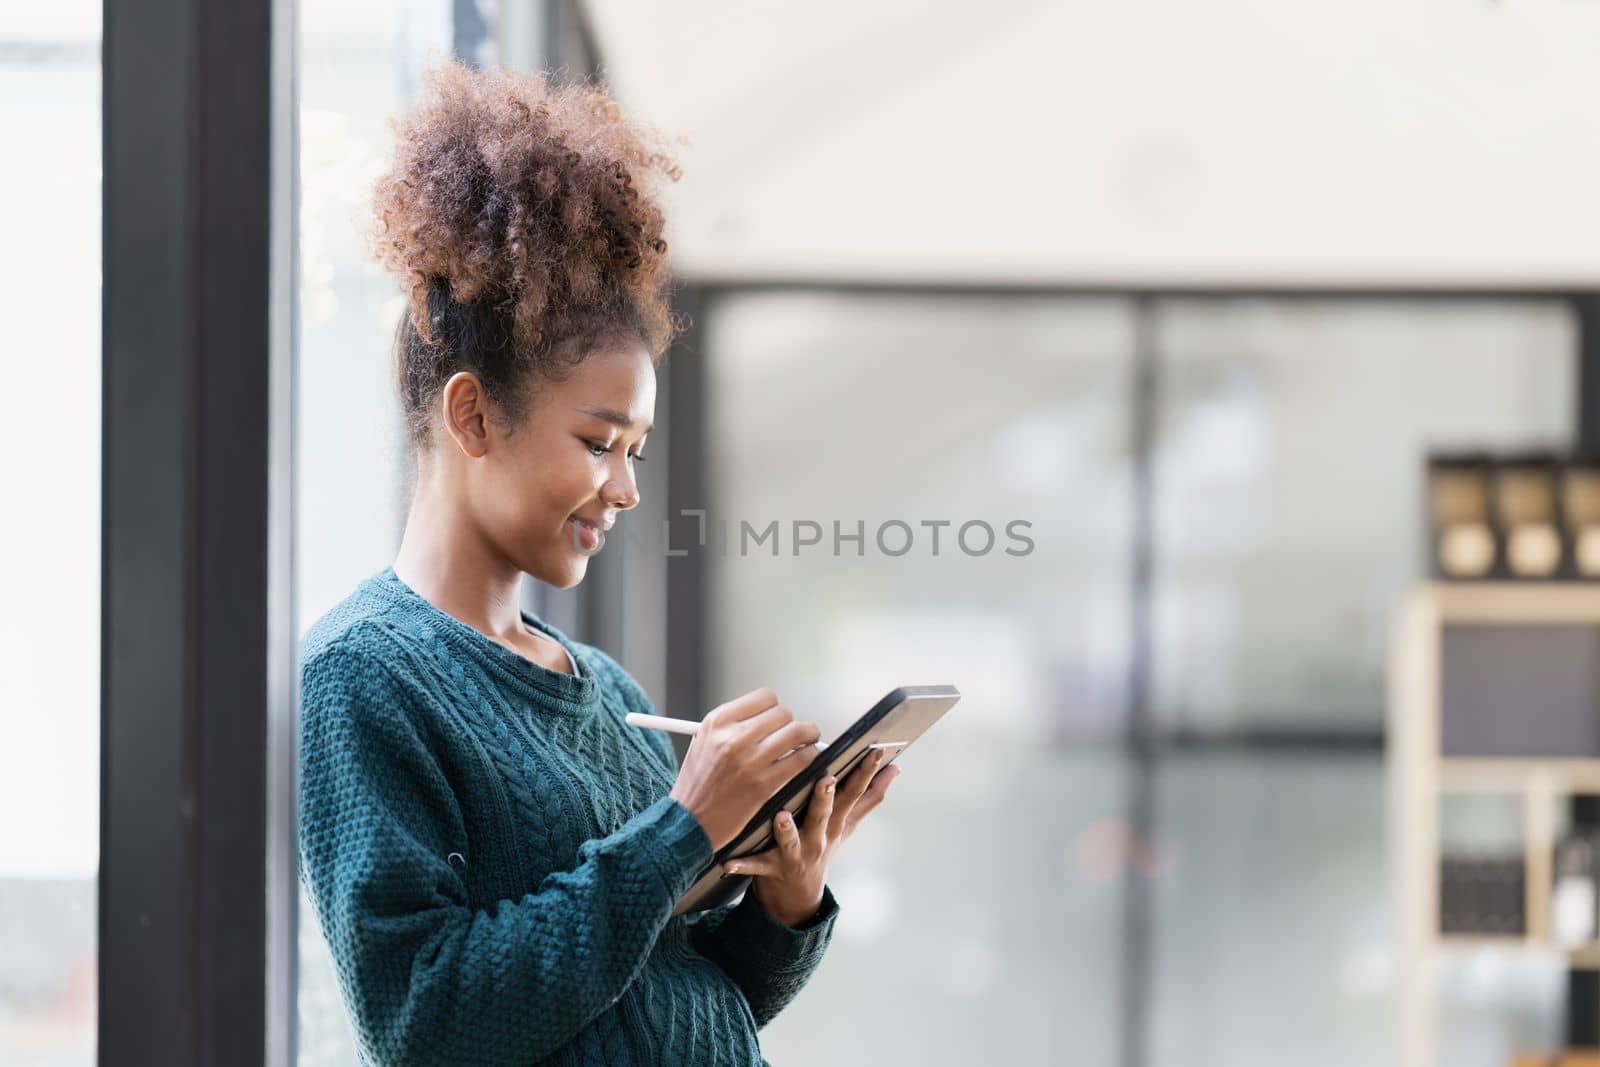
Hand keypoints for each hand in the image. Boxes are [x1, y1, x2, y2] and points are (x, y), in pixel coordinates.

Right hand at [669, 688, 822, 851]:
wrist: (690, 822)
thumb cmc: (696, 785)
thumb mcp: (703, 742)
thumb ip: (731, 725)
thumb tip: (764, 715)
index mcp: (717, 722)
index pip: (764, 697)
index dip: (775, 708)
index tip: (777, 719)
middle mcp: (733, 737)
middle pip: (783, 713)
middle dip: (791, 723)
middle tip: (793, 733)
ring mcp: (749, 761)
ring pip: (797, 732)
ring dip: (808, 736)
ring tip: (808, 742)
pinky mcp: (763, 784)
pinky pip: (801, 760)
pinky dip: (809, 757)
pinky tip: (805, 760)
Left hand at [721, 747, 901, 926]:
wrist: (798, 895)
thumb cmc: (821, 846)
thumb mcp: (848, 824)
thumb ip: (869, 797)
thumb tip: (896, 768)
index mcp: (835, 823)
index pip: (853, 793)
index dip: (865, 772)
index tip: (875, 751)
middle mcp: (819, 838)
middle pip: (824, 815)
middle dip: (826, 798)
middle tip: (826, 778)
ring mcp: (796, 854)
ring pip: (791, 841)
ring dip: (787, 831)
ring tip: (781, 817)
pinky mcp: (772, 868)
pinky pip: (756, 866)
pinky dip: (744, 864)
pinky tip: (730, 862)